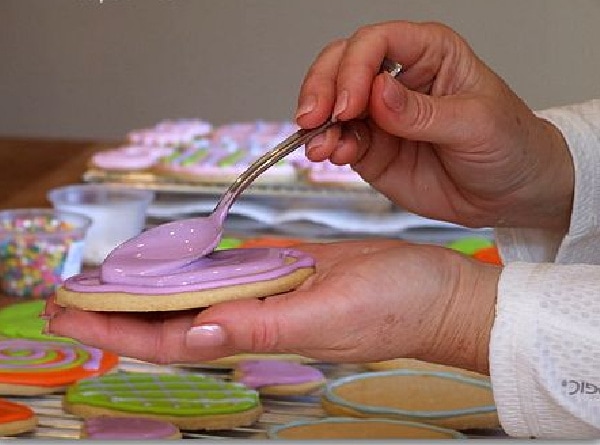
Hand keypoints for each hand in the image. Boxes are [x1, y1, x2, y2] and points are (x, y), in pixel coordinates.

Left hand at [45, 240, 499, 373]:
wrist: (436, 289)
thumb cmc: (395, 307)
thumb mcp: (327, 315)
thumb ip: (259, 327)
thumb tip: (192, 337)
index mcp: (260, 332)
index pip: (172, 337)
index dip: (118, 327)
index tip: (70, 311)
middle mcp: (257, 317)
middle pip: (174, 315)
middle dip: (120, 307)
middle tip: (70, 291)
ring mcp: (271, 292)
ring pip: (199, 291)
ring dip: (154, 284)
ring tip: (112, 273)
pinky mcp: (289, 268)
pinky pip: (234, 267)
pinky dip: (200, 261)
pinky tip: (177, 254)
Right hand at [296, 21, 572, 229]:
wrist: (510, 195)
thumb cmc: (508, 145)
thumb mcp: (476, 123)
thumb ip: (423, 112)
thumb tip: (378, 94)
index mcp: (429, 53)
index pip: (377, 42)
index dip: (355, 68)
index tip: (351, 104)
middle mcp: (398, 79)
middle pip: (342, 65)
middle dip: (322, 89)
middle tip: (314, 118)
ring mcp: (381, 116)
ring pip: (332, 106)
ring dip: (318, 124)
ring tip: (320, 146)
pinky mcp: (372, 149)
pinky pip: (340, 142)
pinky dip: (329, 148)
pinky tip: (332, 154)